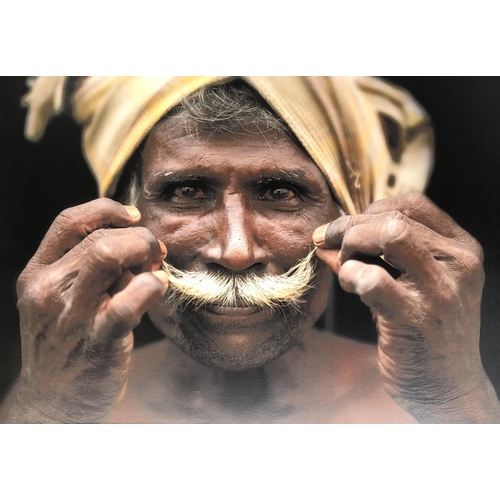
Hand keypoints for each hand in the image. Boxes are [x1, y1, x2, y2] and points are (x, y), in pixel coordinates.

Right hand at [8, 199, 168, 422]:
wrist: (54, 402)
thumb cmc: (65, 344)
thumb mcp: (58, 301)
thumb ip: (86, 269)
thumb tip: (135, 245)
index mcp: (36, 274)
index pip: (69, 221)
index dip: (106, 210)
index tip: (132, 217)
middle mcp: (48, 290)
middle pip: (99, 237)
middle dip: (138, 236)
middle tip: (155, 249)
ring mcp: (71, 314)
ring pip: (108, 256)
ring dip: (143, 252)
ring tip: (156, 264)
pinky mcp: (98, 338)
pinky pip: (130, 300)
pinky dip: (152, 284)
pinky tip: (159, 285)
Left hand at [314, 192, 499, 422]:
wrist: (447, 387)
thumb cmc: (424, 330)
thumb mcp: (410, 283)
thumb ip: (375, 255)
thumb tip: (326, 238)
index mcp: (461, 249)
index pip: (413, 204)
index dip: (370, 209)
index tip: (347, 227)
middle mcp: (458, 264)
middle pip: (394, 218)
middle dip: (349, 226)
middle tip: (330, 244)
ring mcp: (440, 290)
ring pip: (389, 235)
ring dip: (351, 244)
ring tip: (345, 266)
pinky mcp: (416, 317)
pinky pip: (372, 277)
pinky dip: (350, 275)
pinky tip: (351, 285)